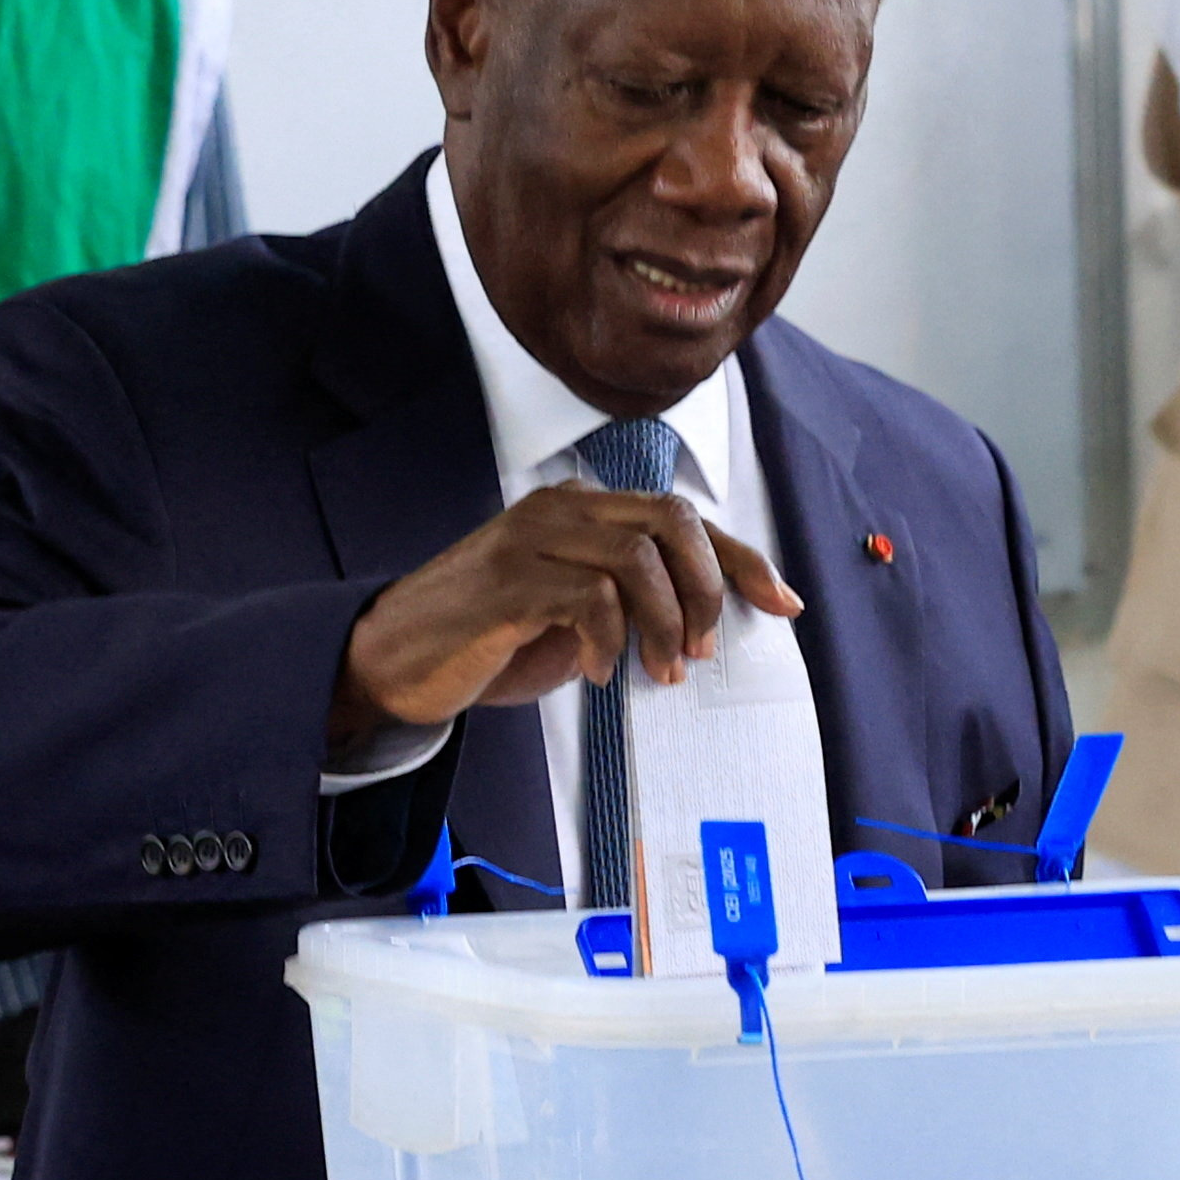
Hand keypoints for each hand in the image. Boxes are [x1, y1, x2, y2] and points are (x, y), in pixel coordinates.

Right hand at [333, 487, 805, 746]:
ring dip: (664, 623)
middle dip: (707, 590)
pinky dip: (609, 640)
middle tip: (701, 651)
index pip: (683, 518)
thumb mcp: (575, 618)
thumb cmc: (489, 640)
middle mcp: (561, 508)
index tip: (783, 603)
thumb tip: (707, 626)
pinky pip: (590, 597)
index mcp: (582, 508)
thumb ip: (631, 605)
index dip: (742, 559)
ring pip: (638, 558)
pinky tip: (597, 672)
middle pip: (671, 520)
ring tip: (657, 670)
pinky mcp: (509, 580)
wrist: (396, 661)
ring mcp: (532, 537)